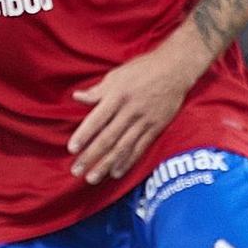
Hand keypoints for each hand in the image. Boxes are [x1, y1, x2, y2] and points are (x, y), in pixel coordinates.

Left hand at [69, 48, 196, 184]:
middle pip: (108, 137)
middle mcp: (130, 110)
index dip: (84, 135)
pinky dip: (128, 161)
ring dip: (106, 164)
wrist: (175, 69)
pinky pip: (140, 148)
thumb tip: (76, 97)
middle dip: (91, 156)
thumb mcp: (117, 75)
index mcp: (117, 95)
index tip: (72, 149)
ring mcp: (144, 120)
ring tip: (92, 178)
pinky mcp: (156, 127)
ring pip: (123, 147)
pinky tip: (116, 173)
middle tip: (76, 171)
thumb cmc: (142, 69)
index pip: (97, 119)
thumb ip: (97, 91)